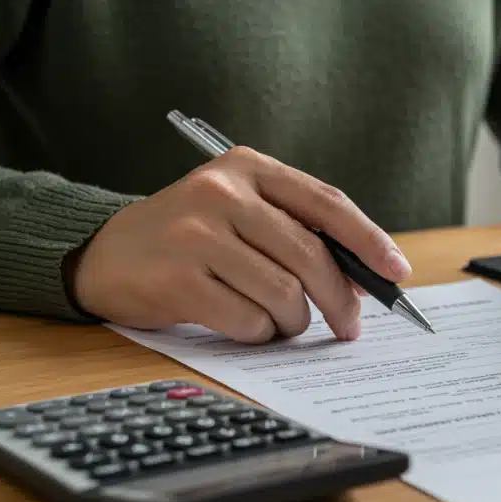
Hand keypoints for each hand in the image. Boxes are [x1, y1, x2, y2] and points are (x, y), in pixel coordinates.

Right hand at [67, 147, 410, 342]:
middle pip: (310, 254)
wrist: (104, 253)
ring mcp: (196, 234)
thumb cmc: (190, 238)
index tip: (396, 271)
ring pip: (283, 293)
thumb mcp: (240, 212)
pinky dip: (258, 333)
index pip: (326, 203)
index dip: (368, 239)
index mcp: (247, 168)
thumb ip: (295, 231)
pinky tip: (246, 326)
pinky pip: (247, 319)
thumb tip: (363, 279)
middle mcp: (222, 192)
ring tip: (281, 323)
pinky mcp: (177, 278)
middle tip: (349, 326)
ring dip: (293, 322)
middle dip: (340, 299)